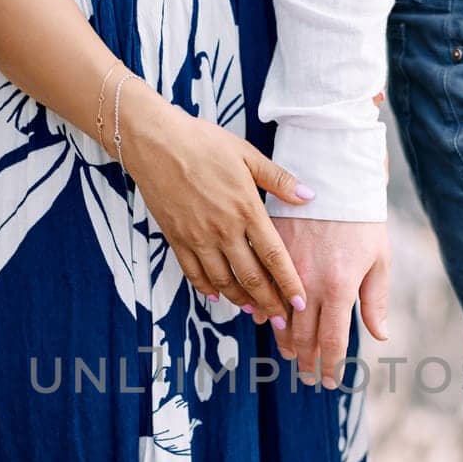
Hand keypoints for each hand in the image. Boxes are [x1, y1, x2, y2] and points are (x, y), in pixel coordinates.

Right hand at [124, 80, 313, 318]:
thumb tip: (308, 196)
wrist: (154, 141)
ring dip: (241, 300)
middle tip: (282, 320)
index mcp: (245, 209)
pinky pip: (193, 273)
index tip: (301, 302)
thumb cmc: (202, 142)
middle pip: (251, 277)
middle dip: (269, 302)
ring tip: (254, 310)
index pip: (273, 256)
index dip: (289, 283)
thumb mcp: (246, 154)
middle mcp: (223, 229)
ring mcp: (197, 237)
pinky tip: (218, 296)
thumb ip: (278, 179)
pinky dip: (207, 289)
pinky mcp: (176, 238)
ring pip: (223, 281)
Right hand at [269, 219, 389, 386]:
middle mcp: (309, 283)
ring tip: (291, 357)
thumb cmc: (363, 219)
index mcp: (339, 288)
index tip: (331, 381)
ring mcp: (286, 269)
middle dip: (307, 362)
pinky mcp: (271, 252)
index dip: (330, 366)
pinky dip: (264, 311)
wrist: (335, 178)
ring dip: (285, 342)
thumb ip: (375, 300)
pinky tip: (266, 322)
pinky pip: (263, 290)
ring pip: (279, 318)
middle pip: (303, 336)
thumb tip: (378, 335)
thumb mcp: (379, 259)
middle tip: (309, 378)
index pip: (331, 341)